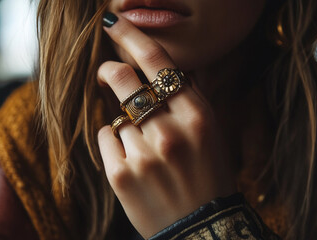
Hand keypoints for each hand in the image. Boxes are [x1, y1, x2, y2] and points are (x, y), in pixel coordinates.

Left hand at [97, 14, 234, 238]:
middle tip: (106, 72)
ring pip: (117, 116)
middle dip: (110, 71)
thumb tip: (159, 68)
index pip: (158, 63)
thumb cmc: (207, 176)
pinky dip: (115, 143)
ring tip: (146, 150)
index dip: (132, 36)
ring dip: (126, 125)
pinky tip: (133, 161)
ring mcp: (144, 154)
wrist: (201, 229)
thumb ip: (188, 98)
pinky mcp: (121, 176)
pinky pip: (106, 138)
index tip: (113, 23)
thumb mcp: (210, 132)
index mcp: (198, 117)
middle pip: (125, 81)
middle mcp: (171, 132)